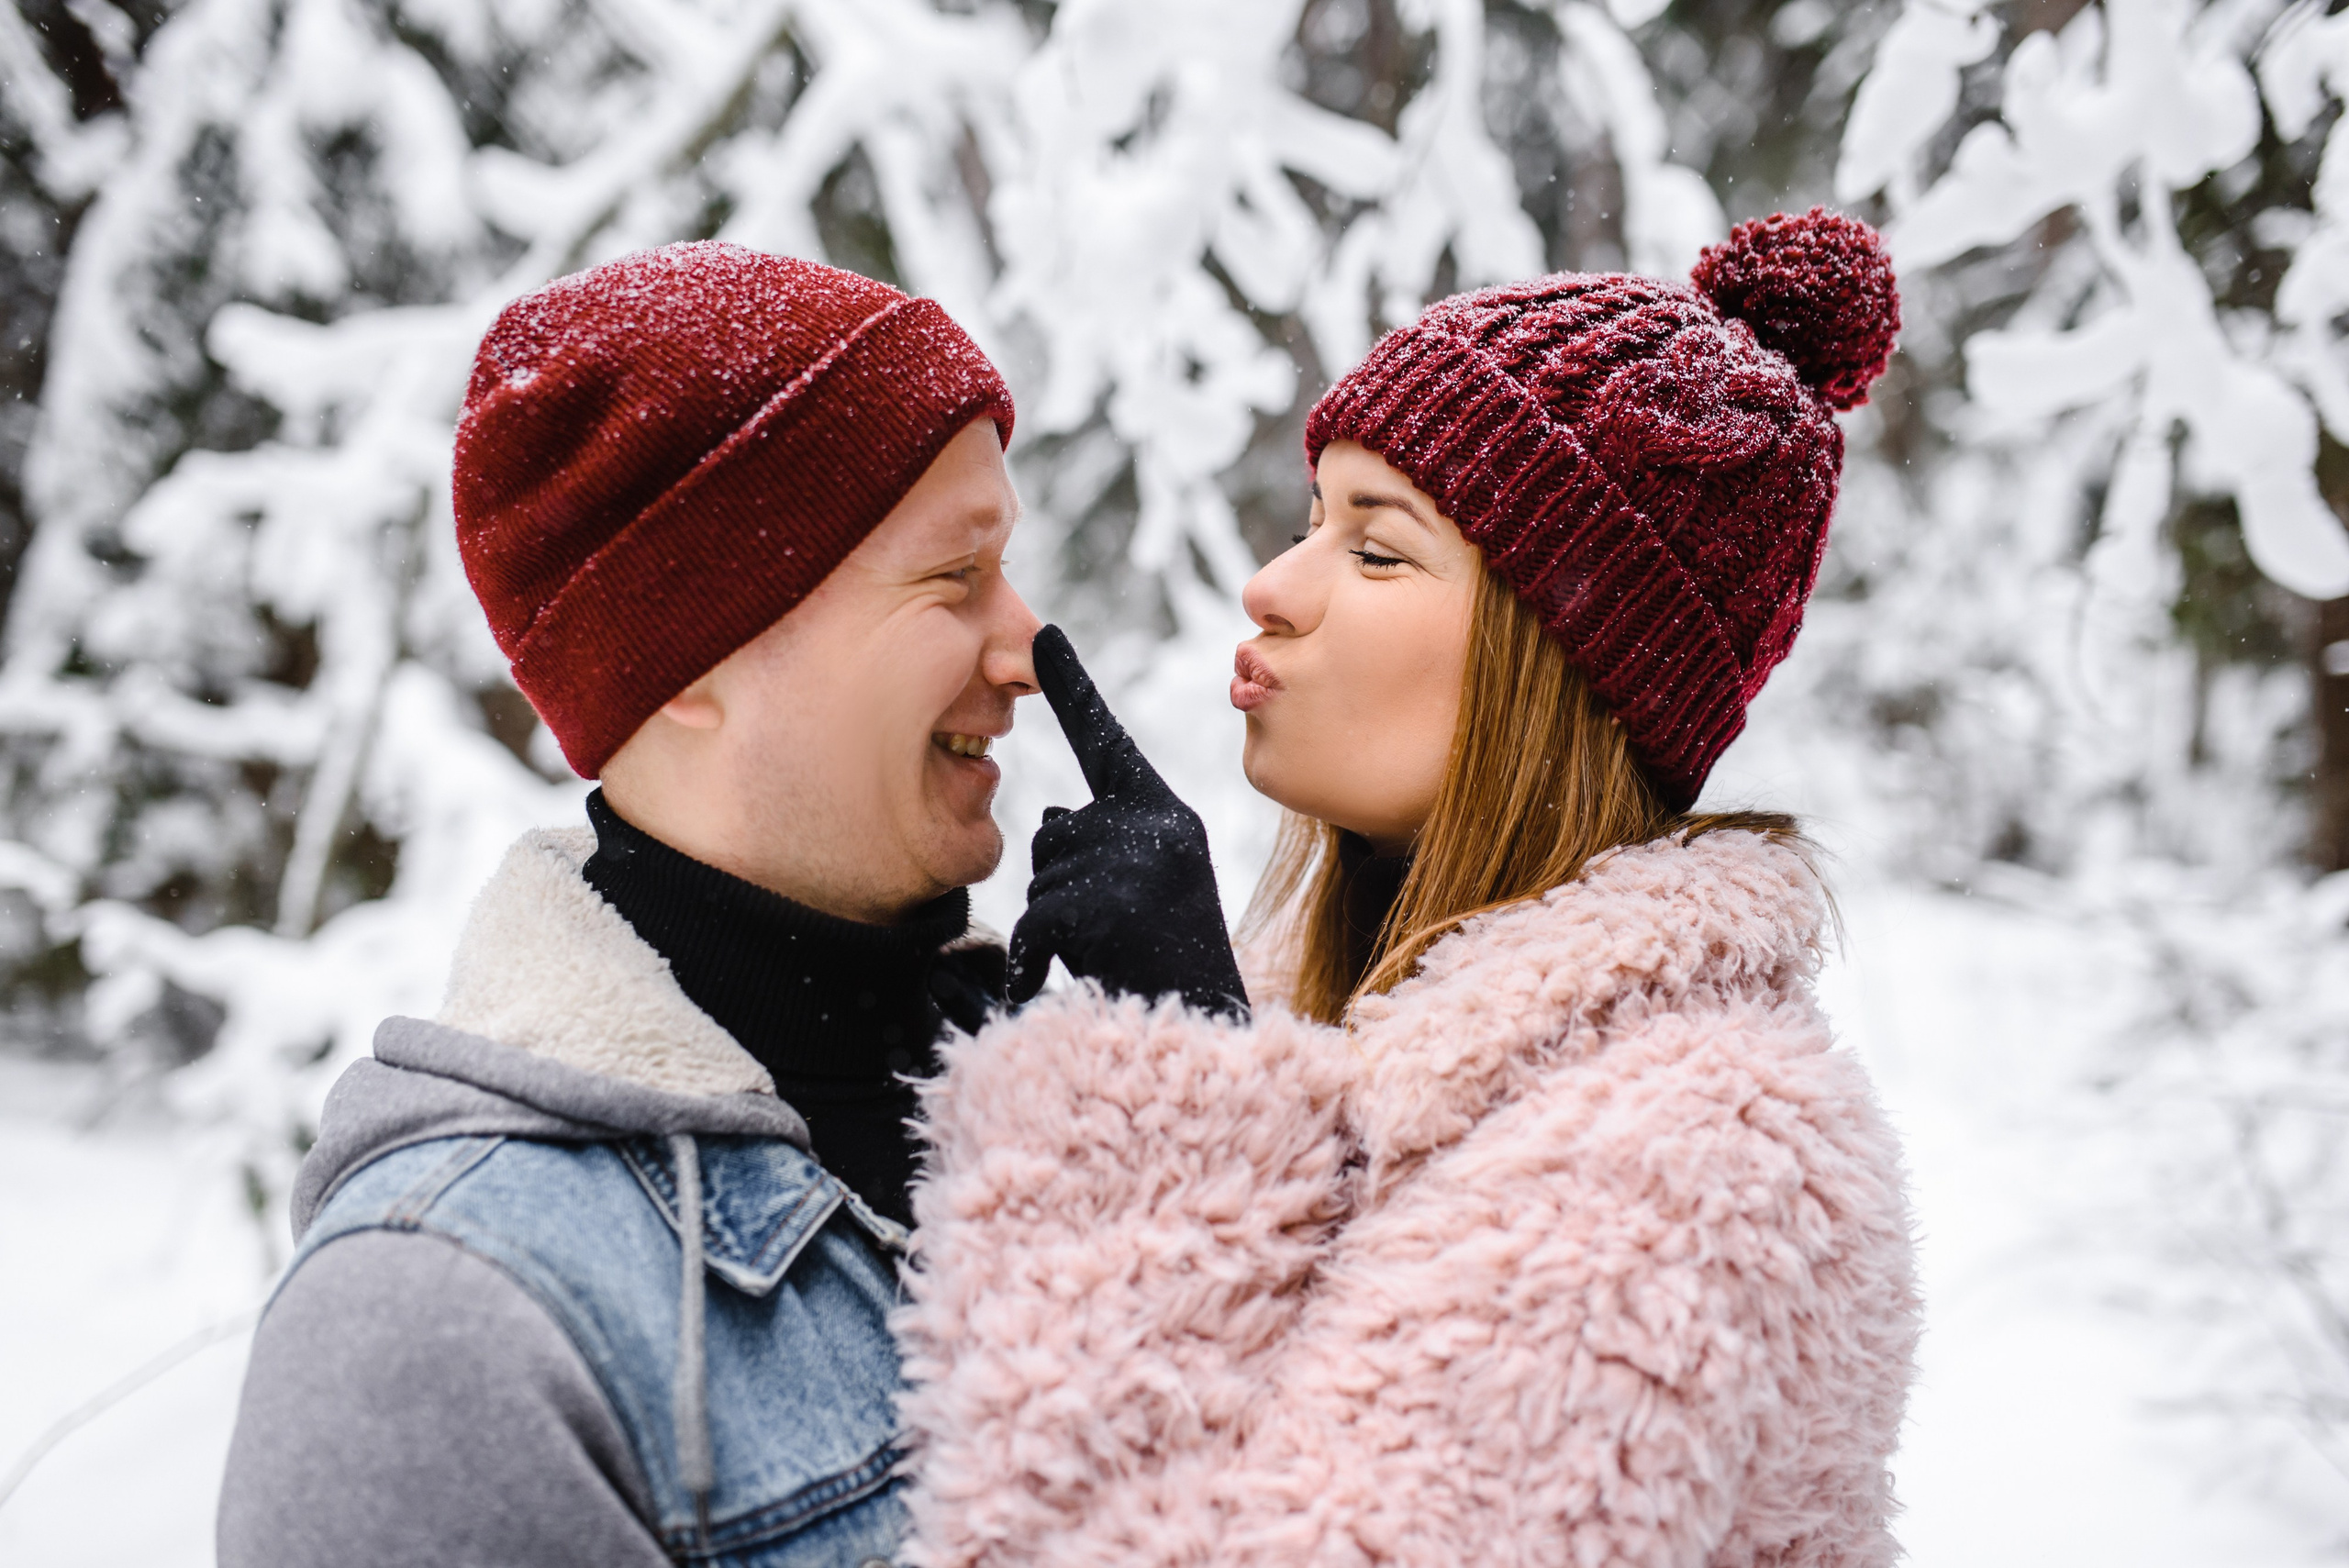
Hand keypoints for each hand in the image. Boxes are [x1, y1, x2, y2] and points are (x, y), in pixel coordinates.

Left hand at [1007, 626, 1247, 1017]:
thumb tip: (1050, 814)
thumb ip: (1104, 839)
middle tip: (1118, 931)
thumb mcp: (1150, 884)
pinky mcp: (1098, 906)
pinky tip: (1074, 978)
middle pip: (1055, 830)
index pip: (1107, 741)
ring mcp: (1129, 864)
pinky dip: (1035, 959)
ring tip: (1113, 954)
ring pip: (1039, 876)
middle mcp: (1155, 825)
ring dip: (1056, 921)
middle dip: (1063, 880)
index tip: (1041, 633)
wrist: (1203, 1033)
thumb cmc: (1170, 964)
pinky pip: (1032, 922)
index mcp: (1167, 814)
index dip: (1071, 686)